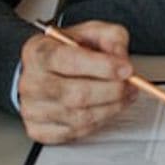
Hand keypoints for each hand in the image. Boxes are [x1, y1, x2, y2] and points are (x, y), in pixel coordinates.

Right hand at [18, 20, 137, 143]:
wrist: (46, 70)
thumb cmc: (68, 51)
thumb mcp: (92, 32)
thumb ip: (111, 38)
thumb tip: (121, 59)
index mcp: (40, 52)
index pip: (70, 61)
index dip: (103, 67)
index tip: (126, 69)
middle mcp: (32, 82)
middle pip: (77, 94)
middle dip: (113, 91)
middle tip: (131, 84)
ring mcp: (33, 109)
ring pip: (80, 117)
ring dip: (112, 108)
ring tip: (125, 96)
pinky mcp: (39, 130)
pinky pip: (76, 132)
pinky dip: (99, 122)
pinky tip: (107, 109)